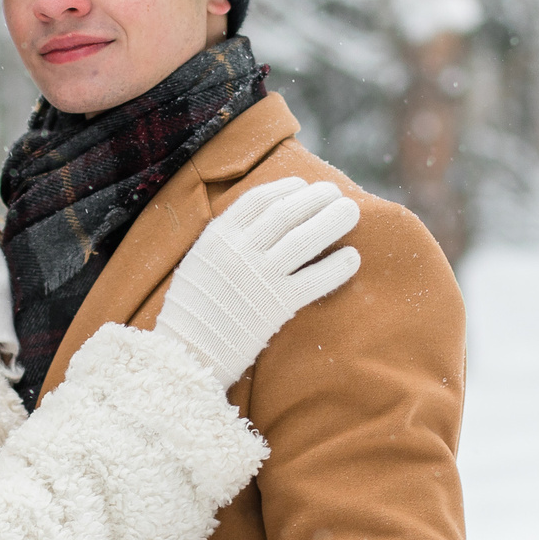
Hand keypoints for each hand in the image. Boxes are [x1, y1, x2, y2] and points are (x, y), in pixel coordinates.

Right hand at [154, 175, 362, 386]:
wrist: (186, 354)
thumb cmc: (193, 308)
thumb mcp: (199, 261)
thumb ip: (227, 240)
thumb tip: (261, 220)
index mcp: (218, 236)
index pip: (259, 199)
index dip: (286, 188)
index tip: (303, 185)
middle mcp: (239, 252)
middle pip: (287, 213)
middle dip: (315, 198)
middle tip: (335, 192)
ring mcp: (259, 278)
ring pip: (304, 240)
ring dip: (332, 221)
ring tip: (352, 211)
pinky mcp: (276, 306)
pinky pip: (314, 281)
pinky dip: (336, 268)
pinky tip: (352, 258)